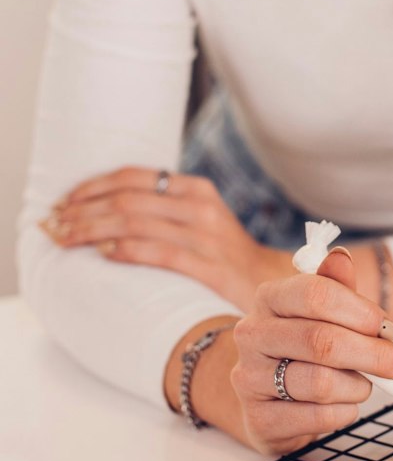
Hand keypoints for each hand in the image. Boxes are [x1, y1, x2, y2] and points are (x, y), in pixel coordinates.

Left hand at [41, 166, 290, 313]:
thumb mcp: (199, 219)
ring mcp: (207, 237)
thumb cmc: (223, 255)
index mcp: (197, 190)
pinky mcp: (209, 267)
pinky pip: (158, 253)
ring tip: (66, 240)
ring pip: (134, 224)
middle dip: (82, 211)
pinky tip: (104, 254)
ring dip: (91, 231)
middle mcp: (202, 208)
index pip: (135, 176)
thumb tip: (103, 207)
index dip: (92, 186)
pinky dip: (126, 251)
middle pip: (127, 200)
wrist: (269, 284)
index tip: (64, 202)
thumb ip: (162, 207)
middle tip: (54, 225)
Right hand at [219, 247, 392, 455]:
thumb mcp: (324, 312)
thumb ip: (337, 287)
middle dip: (373, 354)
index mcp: (270, 299)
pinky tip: (343, 404)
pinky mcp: (260, 420)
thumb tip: (342, 257)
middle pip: (322, 342)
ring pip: (321, 383)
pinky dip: (344, 412)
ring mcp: (249, 380)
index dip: (362, 313)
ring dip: (358, 386)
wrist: (271, 396)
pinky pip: (318, 418)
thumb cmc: (306, 347)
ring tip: (364, 383)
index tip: (390, 329)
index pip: (316, 295)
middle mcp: (252, 336)